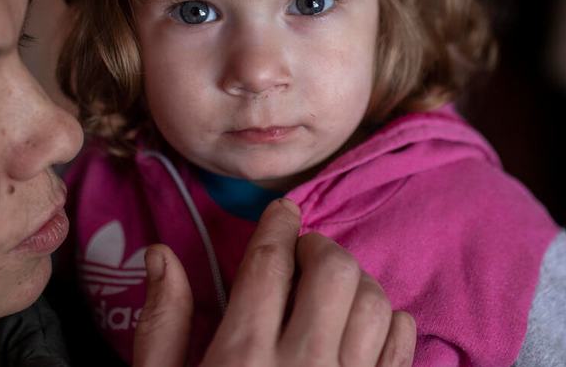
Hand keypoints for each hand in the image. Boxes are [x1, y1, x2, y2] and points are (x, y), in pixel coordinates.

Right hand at [132, 198, 415, 365]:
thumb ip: (162, 324)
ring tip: (331, 289)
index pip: (269, 264)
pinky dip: (391, 320)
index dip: (278, 226)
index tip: (282, 212)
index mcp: (241, 358)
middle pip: (333, 271)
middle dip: (319, 248)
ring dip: (355, 281)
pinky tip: (364, 325)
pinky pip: (403, 344)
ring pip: (375, 302)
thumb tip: (163, 254)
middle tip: (302, 254)